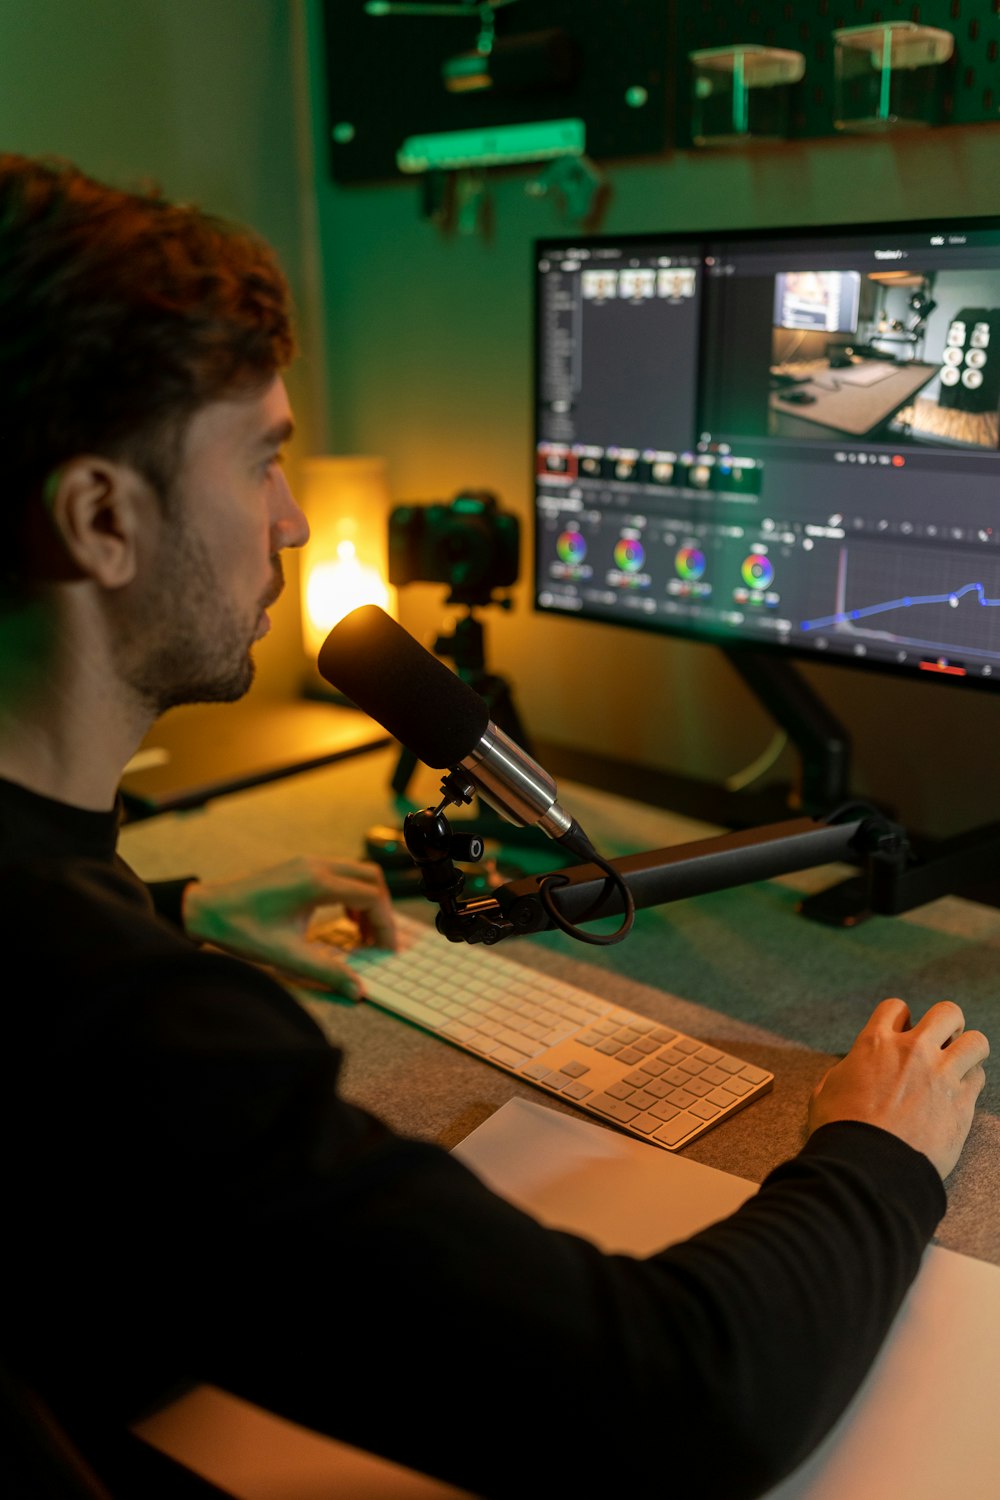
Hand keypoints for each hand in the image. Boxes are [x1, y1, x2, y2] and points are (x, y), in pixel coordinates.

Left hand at [181, 856, 395, 1000]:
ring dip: (366, 900)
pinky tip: (341, 920)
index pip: (371, 897)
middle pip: (371, 878)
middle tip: (378, 941)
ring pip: (356, 873)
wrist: (206, 910)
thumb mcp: (287, 956)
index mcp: (317, 882)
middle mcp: (316, 865)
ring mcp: (307, 862)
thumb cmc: (242, 929)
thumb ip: (327, 972)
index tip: (386, 950)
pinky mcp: (299, 866)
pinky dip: (350, 894)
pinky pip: (339, 873)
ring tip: (360, 934)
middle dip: (381, 910)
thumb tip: (357, 990)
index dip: (385, 924)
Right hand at [808, 998, 988, 1179]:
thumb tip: (852, 1072)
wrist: (867, 1167)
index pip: (897, 1007)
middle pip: (947, 1012)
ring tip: (959, 1065)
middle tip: (941, 1042)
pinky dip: (971, 1082)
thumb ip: (847, 1072)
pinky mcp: (961, 1103)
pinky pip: (979, 1077)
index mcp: (876, 1043)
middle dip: (947, 1024)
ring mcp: (941, 1075)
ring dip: (968, 1051)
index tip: (902, 1034)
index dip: (900, 1019)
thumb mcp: (827, 1090)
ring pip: (976, 1041)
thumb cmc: (841, 1131)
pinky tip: (959, 1093)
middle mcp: (913, 1051)